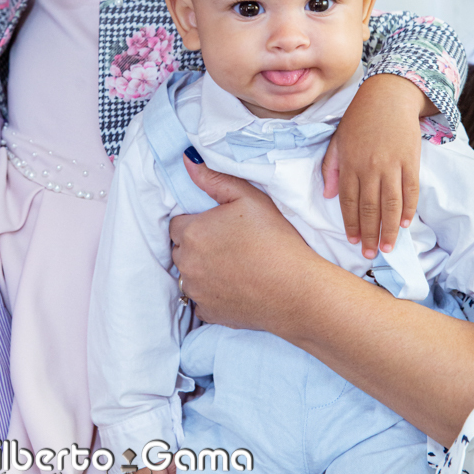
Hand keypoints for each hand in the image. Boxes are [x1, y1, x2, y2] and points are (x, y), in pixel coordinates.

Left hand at [170, 155, 319, 329]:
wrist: (296, 290)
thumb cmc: (274, 239)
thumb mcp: (248, 197)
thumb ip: (214, 178)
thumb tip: (187, 160)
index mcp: (191, 233)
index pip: (177, 224)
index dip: (197, 222)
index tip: (219, 226)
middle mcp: (186, 264)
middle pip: (180, 249)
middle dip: (197, 245)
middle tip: (228, 243)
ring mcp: (196, 292)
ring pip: (189, 275)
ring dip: (202, 269)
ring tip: (233, 265)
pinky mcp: (208, 313)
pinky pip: (201, 300)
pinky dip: (212, 293)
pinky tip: (235, 286)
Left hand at [322, 74, 433, 257]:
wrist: (387, 96)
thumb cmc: (359, 119)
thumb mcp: (337, 140)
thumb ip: (331, 168)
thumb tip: (329, 196)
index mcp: (349, 163)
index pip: (348, 201)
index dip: (350, 224)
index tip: (353, 241)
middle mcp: (370, 167)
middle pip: (369, 208)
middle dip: (370, 234)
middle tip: (370, 254)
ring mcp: (392, 165)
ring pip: (391, 204)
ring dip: (389, 228)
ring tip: (388, 247)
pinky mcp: (411, 161)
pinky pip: (410, 191)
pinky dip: (409, 209)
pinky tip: (406, 224)